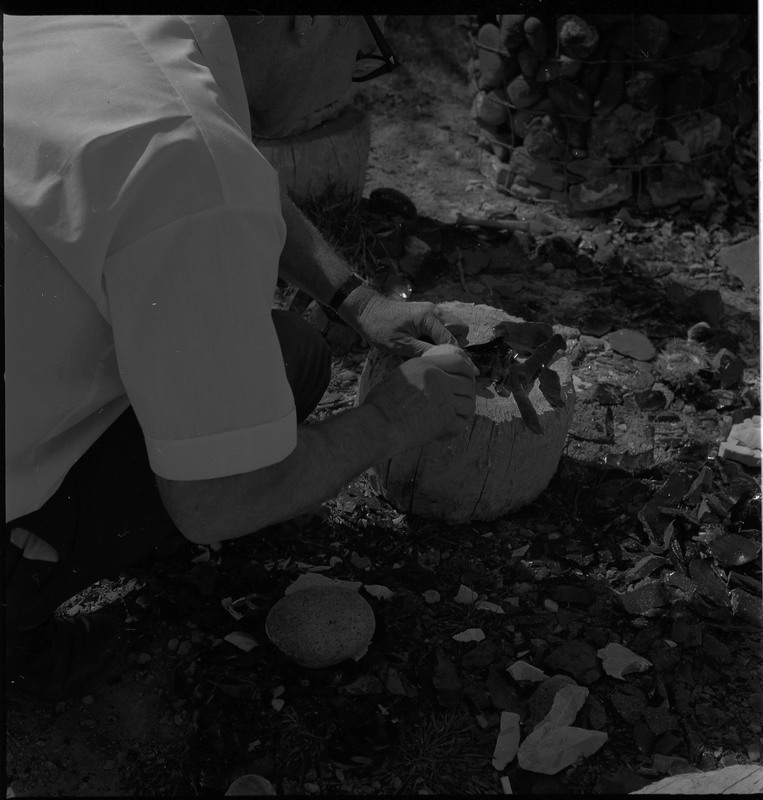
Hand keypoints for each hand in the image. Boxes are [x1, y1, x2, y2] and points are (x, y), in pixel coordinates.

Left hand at [341, 290, 468, 357]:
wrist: (367, 311)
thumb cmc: (380, 328)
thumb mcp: (401, 345)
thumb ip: (425, 351)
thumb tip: (443, 361)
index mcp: (429, 318)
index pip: (453, 339)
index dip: (456, 356)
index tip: (457, 369)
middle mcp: (435, 311)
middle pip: (461, 328)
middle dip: (457, 344)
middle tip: (441, 356)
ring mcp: (431, 310)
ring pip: (453, 325)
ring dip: (449, 339)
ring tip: (433, 351)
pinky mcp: (426, 312)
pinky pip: (442, 324)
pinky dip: (441, 335)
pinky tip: (427, 344)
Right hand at [362, 350, 476, 447]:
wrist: (378, 424)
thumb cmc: (381, 403)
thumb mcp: (401, 376)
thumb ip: (422, 373)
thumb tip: (437, 375)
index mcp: (426, 365)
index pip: (458, 362)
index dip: (468, 371)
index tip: (468, 379)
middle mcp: (438, 378)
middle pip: (468, 384)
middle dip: (468, 394)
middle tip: (462, 403)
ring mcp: (444, 399)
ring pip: (468, 404)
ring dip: (463, 413)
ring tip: (453, 419)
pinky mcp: (445, 419)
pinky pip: (462, 423)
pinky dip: (455, 429)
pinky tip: (444, 432)